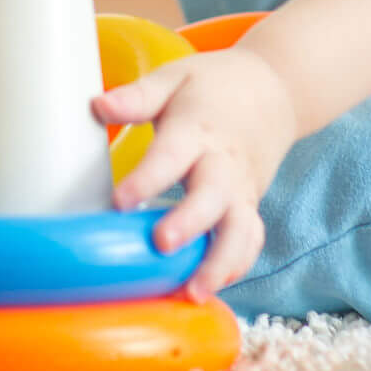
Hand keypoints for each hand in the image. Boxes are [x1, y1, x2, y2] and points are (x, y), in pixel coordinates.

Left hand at [92, 48, 300, 298]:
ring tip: (193, 292)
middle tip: (162, 244)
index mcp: (198, 128)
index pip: (172, 155)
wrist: (274, 88)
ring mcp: (241, 188)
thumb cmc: (213, 85)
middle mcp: (223, 162)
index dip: (147, 179)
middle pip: (212, 196)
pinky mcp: (250, 204)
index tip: (120, 202)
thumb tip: (97, 105)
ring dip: (220, 260)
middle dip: (190, 223)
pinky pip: (251, 238)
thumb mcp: (174, 78)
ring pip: (240, 229)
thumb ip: (137, 96)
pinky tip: (211, 287)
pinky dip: (237, 263)